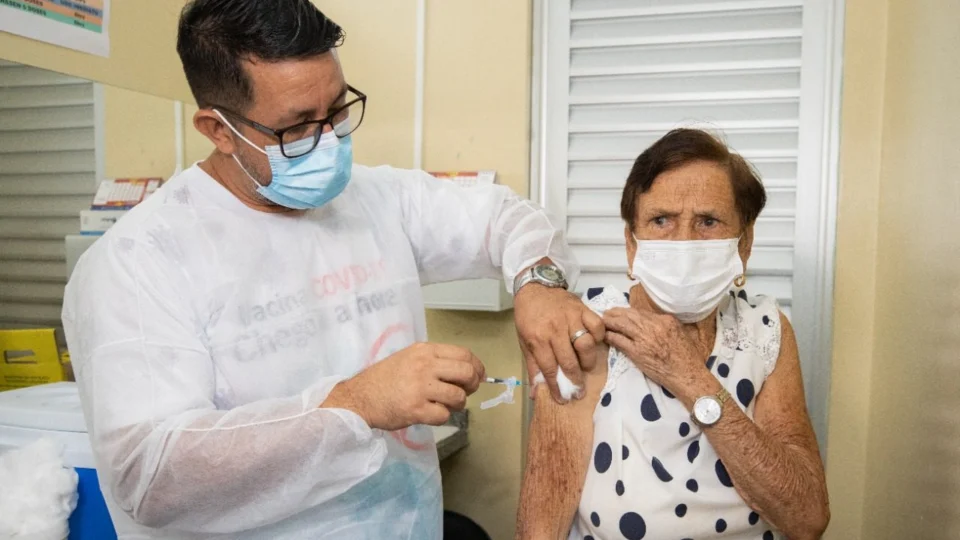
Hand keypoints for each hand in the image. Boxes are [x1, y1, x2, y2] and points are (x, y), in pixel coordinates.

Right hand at [322, 343, 485, 430]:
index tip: (478, 377)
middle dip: (472, 386)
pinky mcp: (416, 409)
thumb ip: (434, 361)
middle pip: (467, 373)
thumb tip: (467, 371)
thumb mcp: (409, 358)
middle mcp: (424, 365)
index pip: (464, 354)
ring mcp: (420, 387)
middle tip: (464, 393)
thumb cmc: (384, 379)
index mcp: (424, 350)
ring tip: (444, 405)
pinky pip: (444, 415)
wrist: (358, 398)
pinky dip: (441, 417)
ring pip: (458, 396)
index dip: (477, 367)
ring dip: (457, 404)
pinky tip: (430, 414)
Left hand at [514, 284, 603, 402]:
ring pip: (586, 344)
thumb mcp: (524, 341)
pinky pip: (597, 326)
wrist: (535, 288)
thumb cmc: (528, 316)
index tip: (562, 399)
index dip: (556, 386)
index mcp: (537, 338)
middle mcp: (555, 329)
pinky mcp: (583, 309)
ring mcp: (571, 318)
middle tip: (579, 390)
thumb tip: (536, 392)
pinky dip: (598, 336)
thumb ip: (532, 366)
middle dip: (575, 380)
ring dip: (588, 360)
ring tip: (586, 367)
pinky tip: (594, 343)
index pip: (549, 368)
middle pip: (569, 360)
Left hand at [603, 307, 710, 400]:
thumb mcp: (681, 333)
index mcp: (666, 320)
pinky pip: (619, 340)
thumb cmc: (688, 358)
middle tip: (607, 313)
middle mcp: (654, 326)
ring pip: (622, 324)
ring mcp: (644, 339)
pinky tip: (605, 336)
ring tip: (602, 321)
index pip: (642, 312)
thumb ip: (666, 326)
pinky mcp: (637, 352)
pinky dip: (610, 336)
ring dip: (610, 321)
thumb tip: (653, 322)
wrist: (688, 375)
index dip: (629, 311)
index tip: (622, 312)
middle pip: (630, 315)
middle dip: (616, 312)